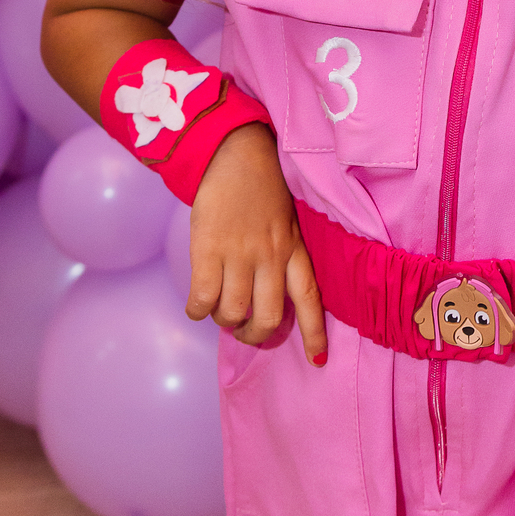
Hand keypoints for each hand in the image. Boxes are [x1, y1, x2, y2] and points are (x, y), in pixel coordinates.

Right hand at [186, 123, 327, 366]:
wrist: (232, 153)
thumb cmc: (260, 187)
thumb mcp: (285, 220)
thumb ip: (282, 253)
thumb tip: (266, 293)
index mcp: (294, 249)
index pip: (310, 298)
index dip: (314, 333)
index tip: (317, 361)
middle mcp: (271, 255)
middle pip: (270, 317)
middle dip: (255, 334)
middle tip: (244, 330)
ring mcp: (240, 254)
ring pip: (235, 312)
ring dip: (225, 322)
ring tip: (219, 313)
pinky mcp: (209, 250)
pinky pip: (204, 299)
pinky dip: (199, 311)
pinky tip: (197, 306)